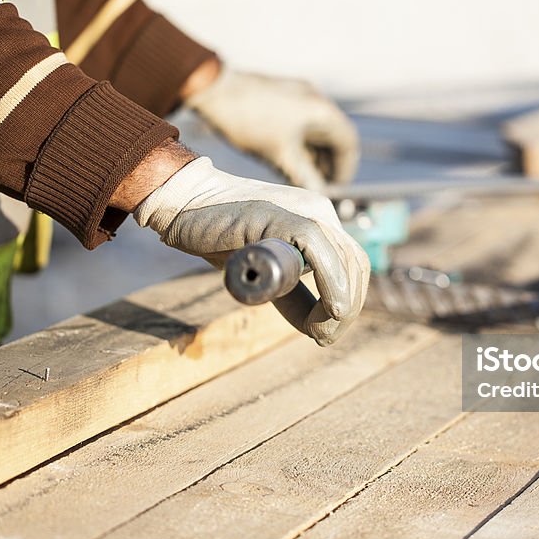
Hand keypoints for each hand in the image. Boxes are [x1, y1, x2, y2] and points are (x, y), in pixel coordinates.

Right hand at [134, 157, 369, 345]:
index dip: (349, 300)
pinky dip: (332, 285)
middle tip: (323, 335)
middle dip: (348, 308)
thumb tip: (318, 326)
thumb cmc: (218, 236)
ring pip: (345, 260)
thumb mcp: (265, 268)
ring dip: (341, 305)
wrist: (182, 203)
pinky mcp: (280, 216)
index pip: (352, 264)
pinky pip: (319, 250)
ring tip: (319, 331)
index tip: (326, 328)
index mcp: (319, 220)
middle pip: (355, 264)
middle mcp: (319, 211)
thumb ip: (289, 287)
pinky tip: (328, 311)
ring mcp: (303, 210)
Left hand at [185, 69, 358, 190]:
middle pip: (334, 138)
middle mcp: (315, 99)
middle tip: (317, 186)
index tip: (334, 189)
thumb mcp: (280, 155)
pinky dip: (300, 143)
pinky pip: (301, 123)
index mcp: (322, 110)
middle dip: (328, 164)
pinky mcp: (283, 96)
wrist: (213, 89)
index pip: (348, 144)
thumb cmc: (249, 120)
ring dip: (312, 155)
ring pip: (316, 132)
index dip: (345, 170)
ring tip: (299, 176)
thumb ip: (305, 177)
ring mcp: (299, 95)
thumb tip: (320, 197)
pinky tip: (286, 159)